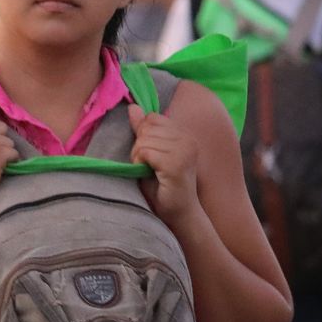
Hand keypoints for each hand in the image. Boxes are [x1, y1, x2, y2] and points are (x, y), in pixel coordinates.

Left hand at [129, 105, 199, 222]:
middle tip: (148, 165)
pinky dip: (139, 162)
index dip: (142, 135)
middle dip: (138, 146)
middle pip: (146, 128)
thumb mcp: (149, 153)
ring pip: (143, 140)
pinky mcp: (176, 164)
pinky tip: (148, 173)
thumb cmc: (161, 186)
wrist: (177, 213)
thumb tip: (132, 107)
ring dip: (138, 156)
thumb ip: (142, 131)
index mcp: (184, 135)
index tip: (148, 154)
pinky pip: (145, 152)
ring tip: (149, 170)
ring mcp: (184, 152)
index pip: (152, 118)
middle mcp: (188, 140)